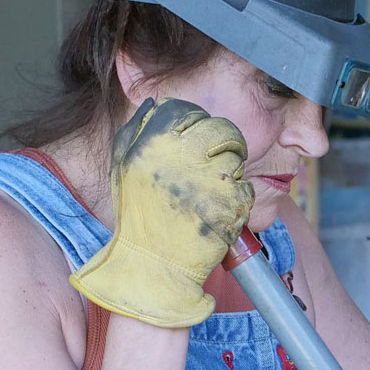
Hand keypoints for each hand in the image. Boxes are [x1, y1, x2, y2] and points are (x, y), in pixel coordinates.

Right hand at [70, 98, 255, 328]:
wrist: (152, 266)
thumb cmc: (138, 217)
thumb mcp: (123, 167)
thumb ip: (137, 130)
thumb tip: (155, 103)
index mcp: (154, 143)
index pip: (186, 110)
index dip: (194, 124)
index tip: (193, 142)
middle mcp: (182, 157)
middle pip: (220, 128)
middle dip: (222, 142)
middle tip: (214, 163)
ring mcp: (210, 180)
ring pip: (236, 157)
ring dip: (230, 171)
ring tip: (212, 191)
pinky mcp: (232, 204)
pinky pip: (246, 187)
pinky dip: (237, 199)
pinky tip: (217, 211)